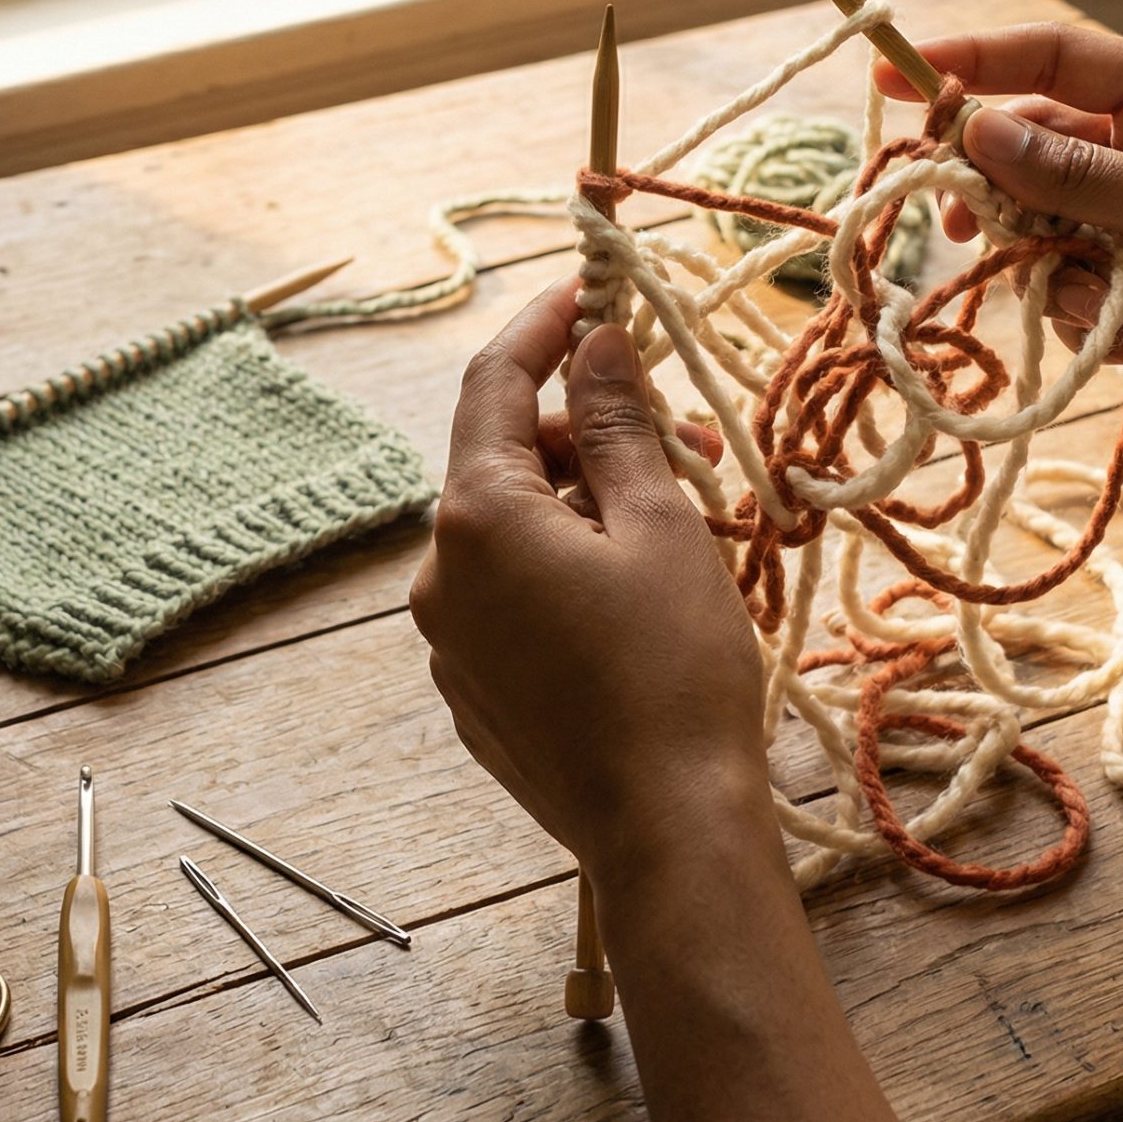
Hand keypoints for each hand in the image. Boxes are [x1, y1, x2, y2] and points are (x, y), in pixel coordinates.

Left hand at [410, 280, 768, 887]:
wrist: (666, 829)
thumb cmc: (675, 670)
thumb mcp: (659, 526)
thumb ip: (616, 424)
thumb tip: (595, 342)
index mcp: (475, 518)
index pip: (492, 385)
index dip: (543, 328)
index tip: (591, 292)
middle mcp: (440, 576)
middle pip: (503, 464)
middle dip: (585, 439)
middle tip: (682, 444)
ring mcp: (450, 644)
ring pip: (512, 539)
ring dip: (583, 511)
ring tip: (676, 533)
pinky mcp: (474, 697)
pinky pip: (513, 605)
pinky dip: (566, 575)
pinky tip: (637, 603)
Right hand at [876, 24, 1122, 470]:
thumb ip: (1079, 174)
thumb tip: (978, 129)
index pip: (1059, 58)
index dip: (977, 63)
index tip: (897, 78)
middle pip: (1036, 153)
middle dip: (1005, 197)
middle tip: (967, 228)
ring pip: (1046, 235)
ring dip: (1062, 277)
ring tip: (1112, 306)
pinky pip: (1078, 296)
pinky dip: (1101, 324)